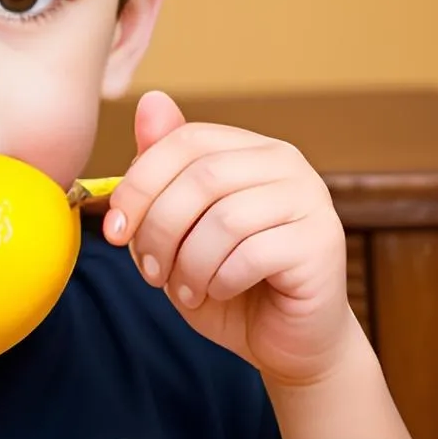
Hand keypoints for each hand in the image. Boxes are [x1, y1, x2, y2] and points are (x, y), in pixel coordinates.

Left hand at [103, 90, 357, 385]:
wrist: (285, 339)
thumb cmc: (225, 277)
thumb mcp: (178, 224)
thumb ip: (161, 170)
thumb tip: (150, 99)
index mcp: (247, 147)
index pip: (184, 141)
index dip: (140, 184)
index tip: (115, 230)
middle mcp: (285, 162)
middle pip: (201, 178)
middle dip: (160, 230)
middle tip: (149, 272)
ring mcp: (310, 199)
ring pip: (225, 219)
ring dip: (189, 263)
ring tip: (184, 289)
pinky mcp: (322, 243)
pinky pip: (253, 255)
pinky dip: (220, 280)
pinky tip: (217, 292)